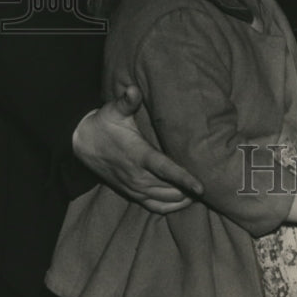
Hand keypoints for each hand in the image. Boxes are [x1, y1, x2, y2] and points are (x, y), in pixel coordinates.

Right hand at [72, 85, 203, 213]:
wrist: (82, 144)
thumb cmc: (103, 124)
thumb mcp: (113, 110)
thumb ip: (127, 101)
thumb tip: (133, 89)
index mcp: (138, 155)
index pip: (165, 170)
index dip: (184, 179)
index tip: (202, 186)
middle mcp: (138, 176)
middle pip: (171, 189)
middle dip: (191, 189)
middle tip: (214, 183)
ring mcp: (134, 187)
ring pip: (165, 200)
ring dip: (184, 199)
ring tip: (204, 192)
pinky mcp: (131, 193)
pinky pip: (155, 207)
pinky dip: (171, 207)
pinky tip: (185, 202)